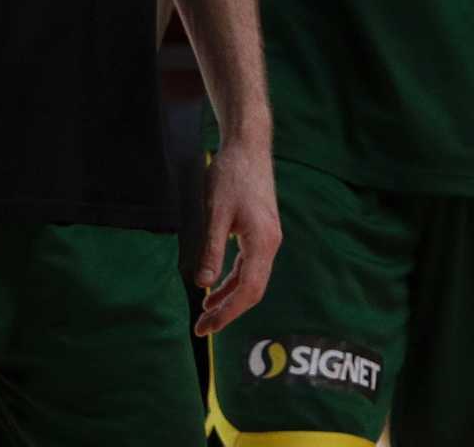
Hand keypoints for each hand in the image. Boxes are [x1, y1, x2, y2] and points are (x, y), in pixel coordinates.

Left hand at [192, 133, 281, 334]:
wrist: (248, 146)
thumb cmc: (231, 175)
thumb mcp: (215, 213)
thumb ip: (211, 250)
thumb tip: (203, 284)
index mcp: (262, 241)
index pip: (248, 290)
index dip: (227, 312)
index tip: (205, 327)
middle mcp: (271, 243)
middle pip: (253, 290)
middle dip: (228, 311)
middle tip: (202, 327)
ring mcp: (269, 238)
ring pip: (252, 279)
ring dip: (230, 298)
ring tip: (206, 312)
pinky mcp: (262, 232)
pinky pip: (250, 266)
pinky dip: (234, 281)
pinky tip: (217, 287)